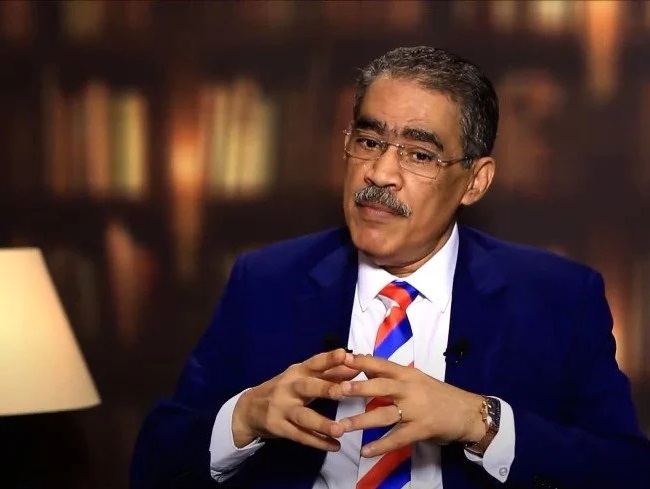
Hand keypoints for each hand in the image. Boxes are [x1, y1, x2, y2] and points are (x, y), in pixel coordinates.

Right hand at [231, 348, 359, 450]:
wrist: (249, 408)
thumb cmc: (284, 389)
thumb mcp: (302, 378)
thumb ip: (328, 373)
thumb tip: (355, 366)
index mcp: (297, 372)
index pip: (314, 362)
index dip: (329, 359)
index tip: (344, 354)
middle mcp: (288, 387)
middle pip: (307, 387)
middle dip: (325, 388)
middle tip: (344, 391)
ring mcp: (281, 408)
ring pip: (303, 416)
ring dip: (322, 423)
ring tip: (340, 430)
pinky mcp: (278, 426)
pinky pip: (299, 435)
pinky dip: (317, 442)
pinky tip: (334, 446)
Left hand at [334, 354, 485, 457]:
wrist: (469, 412)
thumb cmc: (439, 394)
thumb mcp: (416, 379)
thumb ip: (392, 376)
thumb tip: (365, 366)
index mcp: (407, 374)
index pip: (381, 364)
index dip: (361, 361)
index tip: (342, 358)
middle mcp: (410, 389)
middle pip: (380, 387)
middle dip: (358, 388)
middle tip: (337, 390)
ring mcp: (415, 410)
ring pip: (384, 414)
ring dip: (361, 421)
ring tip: (342, 426)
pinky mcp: (421, 429)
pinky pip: (397, 439)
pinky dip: (380, 446)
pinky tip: (365, 452)